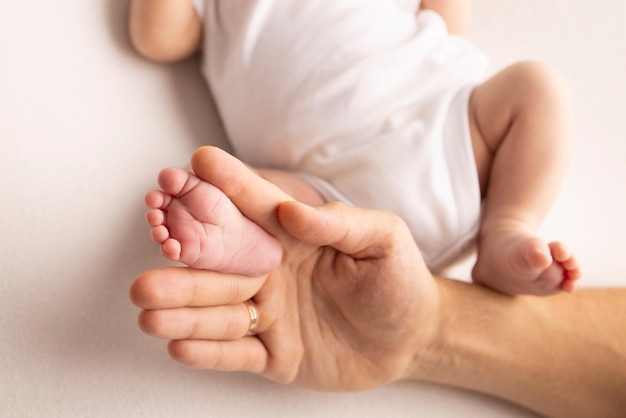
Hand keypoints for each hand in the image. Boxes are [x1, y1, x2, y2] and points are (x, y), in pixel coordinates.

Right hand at [130, 147, 439, 390]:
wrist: (412, 337)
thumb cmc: (399, 280)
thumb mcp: (383, 239)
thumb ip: (339, 222)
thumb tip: (291, 211)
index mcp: (294, 238)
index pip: (255, 207)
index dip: (227, 185)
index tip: (194, 164)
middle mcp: (272, 273)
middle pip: (220, 263)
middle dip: (185, 253)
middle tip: (155, 238)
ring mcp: (270, 314)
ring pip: (218, 311)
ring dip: (182, 307)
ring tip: (147, 303)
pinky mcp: (275, 354)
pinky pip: (236, 354)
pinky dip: (208, 351)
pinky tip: (178, 344)